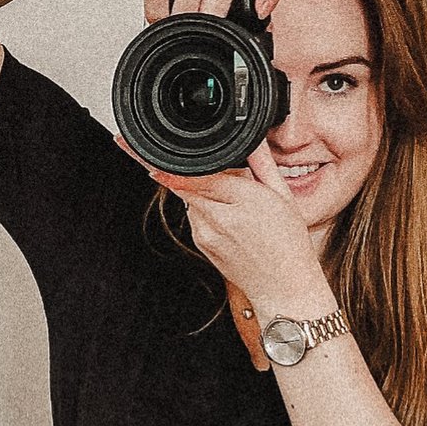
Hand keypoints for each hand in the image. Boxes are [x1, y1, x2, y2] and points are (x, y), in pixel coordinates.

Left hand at [113, 135, 323, 306]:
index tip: (138, 152)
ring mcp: (205, 233)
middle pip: (185, 184)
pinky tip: (230, 219)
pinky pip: (194, 215)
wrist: (281, 286)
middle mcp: (218, 217)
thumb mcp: (283, 195)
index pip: (195, 175)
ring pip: (189, 198)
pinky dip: (205, 209)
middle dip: (179, 171)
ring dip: (201, 191)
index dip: (166, 164)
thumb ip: (261, 163)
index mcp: (242, 199)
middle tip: (186, 166)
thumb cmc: (288, 243)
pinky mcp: (200, 244)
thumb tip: (252, 138)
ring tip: (235, 205)